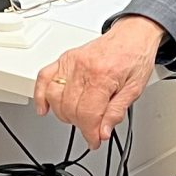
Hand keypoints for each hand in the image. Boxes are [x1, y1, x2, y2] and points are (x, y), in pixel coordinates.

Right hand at [33, 16, 164, 146]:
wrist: (133, 35)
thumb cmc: (135, 58)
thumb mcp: (135, 90)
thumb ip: (116, 112)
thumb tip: (103, 131)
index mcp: (103, 76)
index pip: (87, 114)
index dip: (90, 133)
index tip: (94, 140)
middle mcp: (83, 68)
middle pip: (70, 109)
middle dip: (80, 125)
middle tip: (90, 129)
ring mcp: (71, 62)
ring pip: (55, 97)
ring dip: (63, 114)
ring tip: (77, 118)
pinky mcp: (65, 58)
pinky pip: (44, 78)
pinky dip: (40, 95)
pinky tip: (44, 108)